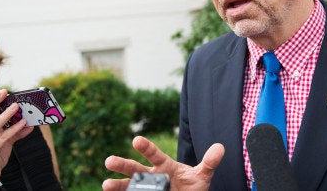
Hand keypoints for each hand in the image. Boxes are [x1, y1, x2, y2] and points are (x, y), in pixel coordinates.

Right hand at [102, 136, 224, 190]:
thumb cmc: (193, 187)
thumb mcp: (203, 176)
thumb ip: (209, 163)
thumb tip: (220, 147)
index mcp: (165, 166)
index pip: (154, 154)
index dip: (146, 147)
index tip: (136, 140)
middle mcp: (152, 175)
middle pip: (135, 168)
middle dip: (122, 164)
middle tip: (109, 160)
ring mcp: (147, 188)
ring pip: (129, 185)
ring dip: (117, 185)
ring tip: (106, 185)